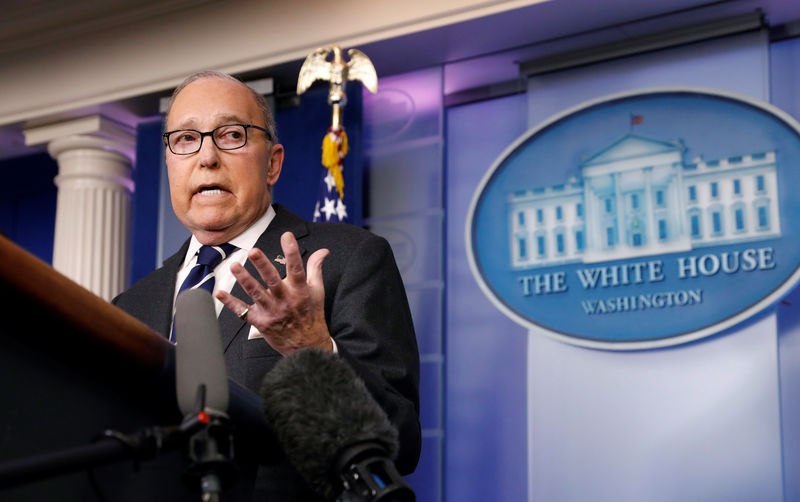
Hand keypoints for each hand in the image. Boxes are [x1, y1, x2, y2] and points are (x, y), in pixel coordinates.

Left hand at [215, 232, 332, 354]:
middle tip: (254, 251)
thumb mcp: (317, 292)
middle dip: (263, 265)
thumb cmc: (312, 316)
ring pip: (256, 293)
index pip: (297, 269)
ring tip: (235, 266)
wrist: (307, 347)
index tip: (287, 236)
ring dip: (244, 279)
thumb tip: (323, 251)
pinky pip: (243, 312)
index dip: (292, 252)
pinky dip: (231, 303)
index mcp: (300, 291)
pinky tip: (220, 293)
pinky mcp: (261, 322)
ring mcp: (272, 312)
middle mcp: (286, 301)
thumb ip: (316, 269)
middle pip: (273, 280)